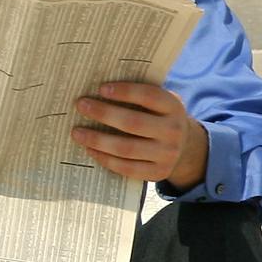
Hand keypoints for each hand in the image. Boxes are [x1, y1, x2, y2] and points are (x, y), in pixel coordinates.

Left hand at [73, 81, 206, 188]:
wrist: (184, 148)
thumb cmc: (159, 117)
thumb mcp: (159, 102)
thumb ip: (140, 94)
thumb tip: (101, 88)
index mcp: (173, 107)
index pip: (149, 96)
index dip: (125, 91)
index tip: (101, 88)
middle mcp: (173, 131)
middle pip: (133, 123)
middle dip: (104, 113)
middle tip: (81, 105)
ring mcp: (167, 155)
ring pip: (126, 148)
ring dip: (97, 140)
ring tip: (77, 132)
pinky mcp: (158, 173)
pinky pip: (126, 168)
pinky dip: (105, 158)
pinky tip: (90, 149)